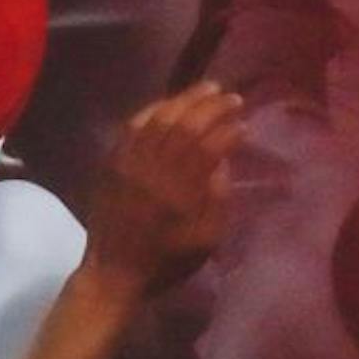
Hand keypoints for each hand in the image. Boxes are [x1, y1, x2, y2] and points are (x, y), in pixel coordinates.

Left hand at [83, 81, 246, 297]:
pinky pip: (132, 126)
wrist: (114, 270)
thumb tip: (222, 159)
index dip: (228, 131)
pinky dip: (153, 110)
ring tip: (207, 88)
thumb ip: (217, 197)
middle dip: (211, 106)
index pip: (208, 148)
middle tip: (232, 96)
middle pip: (184, 126)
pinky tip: (170, 103)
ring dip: (184, 100)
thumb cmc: (167, 260)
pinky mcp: (112, 162)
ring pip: (158, 119)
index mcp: (180, 193)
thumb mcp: (206, 238)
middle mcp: (153, 171)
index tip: (245, 123)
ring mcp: (129, 163)